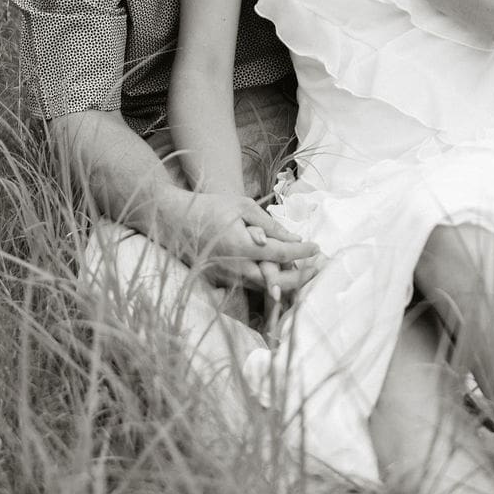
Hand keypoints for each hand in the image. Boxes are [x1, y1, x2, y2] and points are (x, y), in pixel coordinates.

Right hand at [167, 190, 320, 293]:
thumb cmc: (211, 207)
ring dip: (287, 282)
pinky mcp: (220, 281)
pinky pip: (249, 284)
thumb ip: (268, 224)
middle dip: (301, 276)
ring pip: (264, 287)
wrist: (174, 219)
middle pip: (278, 281)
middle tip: (319, 267)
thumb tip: (291, 237)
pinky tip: (279, 275)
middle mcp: (237, 268)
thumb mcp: (242, 206)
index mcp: (244, 247)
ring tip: (305, 273)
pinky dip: (267, 282)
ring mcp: (227, 278)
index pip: (282, 254)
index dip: (303, 253)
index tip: (318, 248)